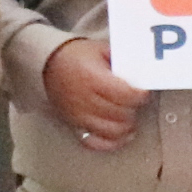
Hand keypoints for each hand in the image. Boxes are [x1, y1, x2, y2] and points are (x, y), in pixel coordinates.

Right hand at [42, 37, 148, 151]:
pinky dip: (112, 142)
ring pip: (113, 130)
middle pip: (122, 113)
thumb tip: (144, 70)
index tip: (143, 90)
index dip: (140, 94)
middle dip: (133, 107)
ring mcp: (79, 116)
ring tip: (129, 115)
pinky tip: (122, 134)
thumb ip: (122, 60)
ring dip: (126, 124)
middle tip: (134, 99)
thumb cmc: (76, 56)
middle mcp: (85, 99)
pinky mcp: (74, 126)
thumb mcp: (100, 49)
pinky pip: (96, 142)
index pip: (127, 95)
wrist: (48, 65)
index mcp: (92, 78)